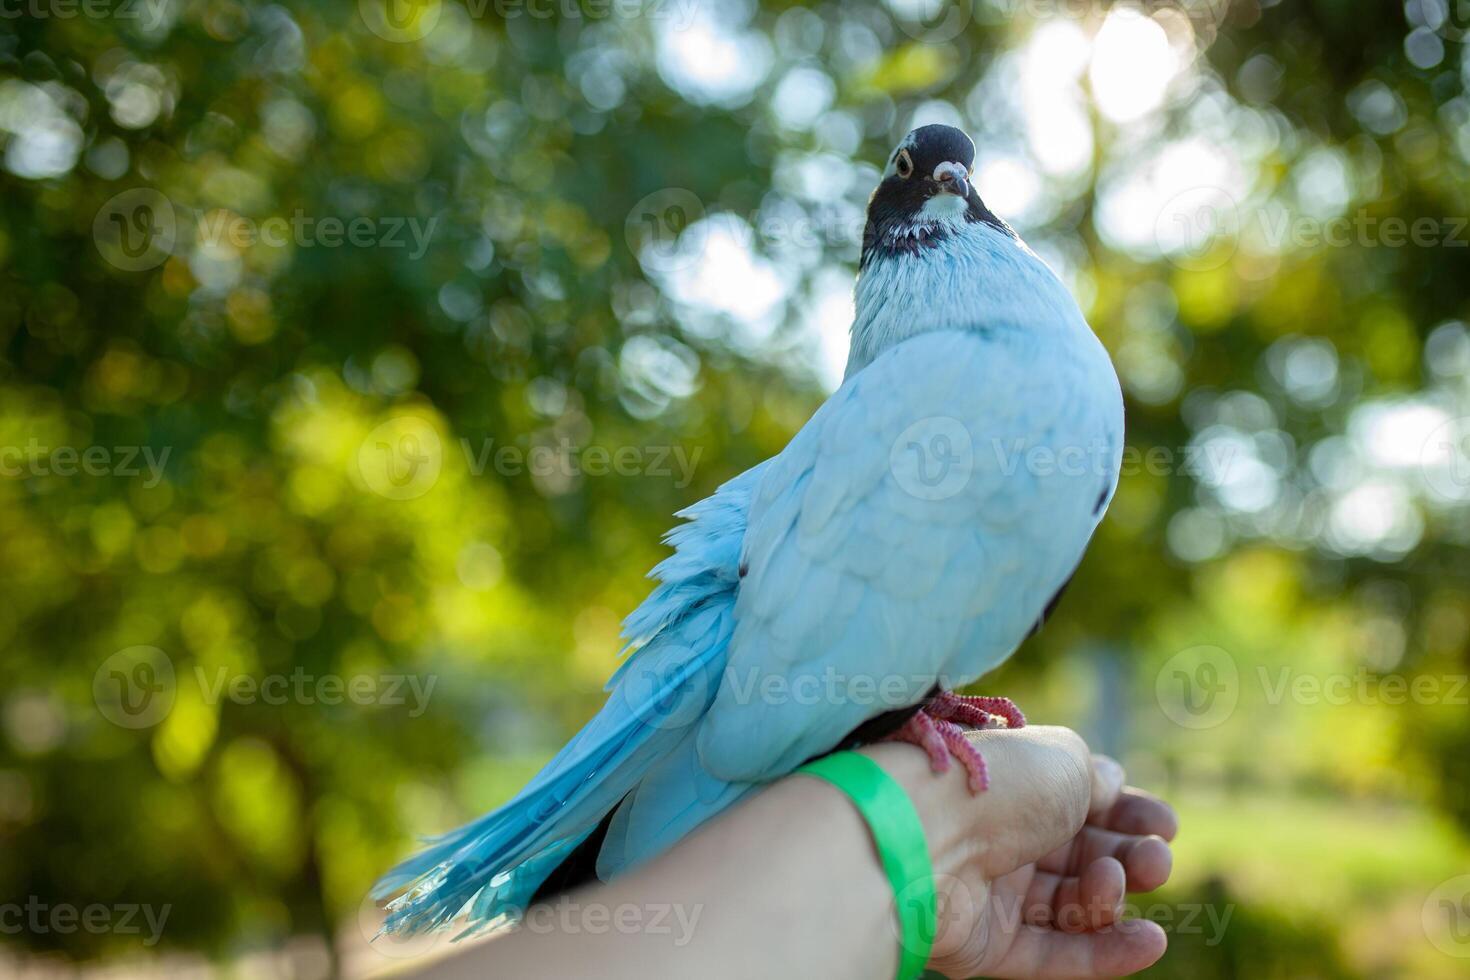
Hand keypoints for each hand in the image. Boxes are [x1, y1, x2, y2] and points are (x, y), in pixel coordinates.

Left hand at [863, 726, 1176, 978]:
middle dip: (1128, 858)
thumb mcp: (1062, 761)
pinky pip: (1055, 955)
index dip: (1127, 815)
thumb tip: (1114, 786)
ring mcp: (993, 894)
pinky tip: (1151, 942)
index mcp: (1013, 786)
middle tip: (1155, 861)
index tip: (1164, 824)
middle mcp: (1001, 838)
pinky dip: (1106, 953)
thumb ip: (1096, 778)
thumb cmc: (996, 785)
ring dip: (1110, 897)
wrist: (924, 837)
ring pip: (1072, 907)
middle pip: (1081, 857)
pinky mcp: (988, 946)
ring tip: (1119, 882)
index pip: (1081, 804)